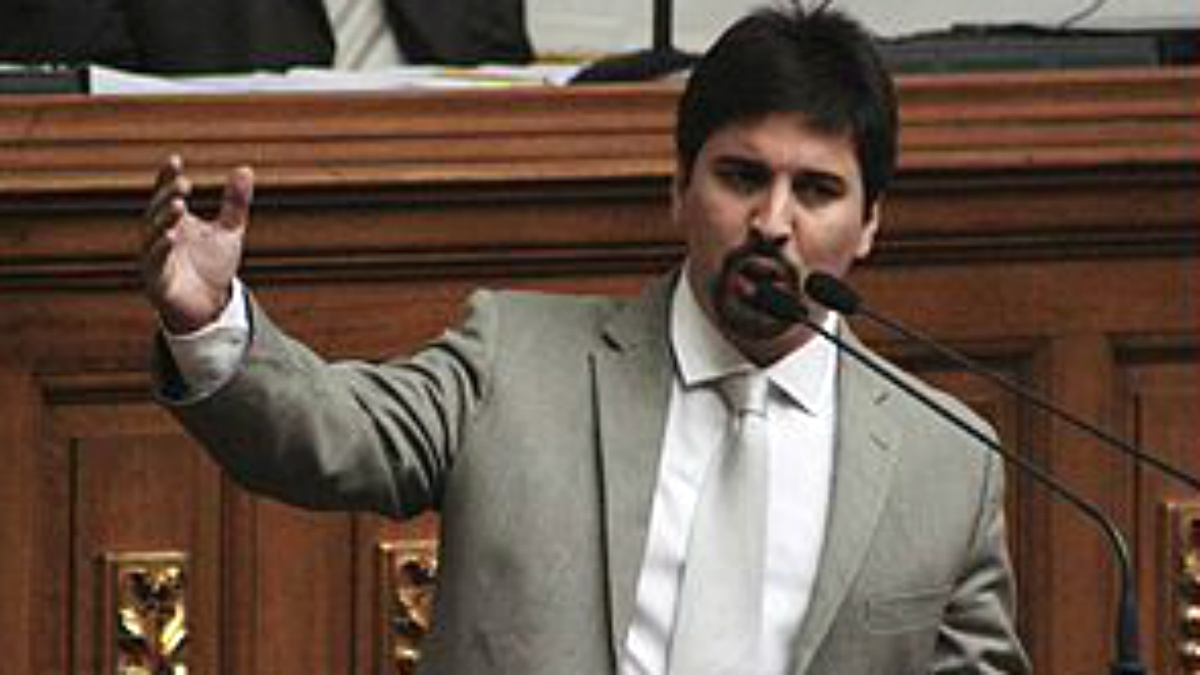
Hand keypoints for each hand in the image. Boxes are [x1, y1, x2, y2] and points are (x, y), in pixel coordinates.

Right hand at [141, 155, 253, 333]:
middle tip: (183, 183)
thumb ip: (235, 202)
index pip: (166, 193)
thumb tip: (245, 169)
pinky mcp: (156, 281)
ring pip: (151, 234)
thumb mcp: (229, 230)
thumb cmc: (213, 266)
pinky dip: (161, 248)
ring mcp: (154, 258)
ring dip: (163, 218)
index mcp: (173, 221)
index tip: (176, 160)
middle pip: (157, 210)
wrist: (211, 306)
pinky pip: (154, 262)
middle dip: (167, 196)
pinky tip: (171, 236)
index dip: (167, 177)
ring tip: (178, 204)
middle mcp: (158, 236)